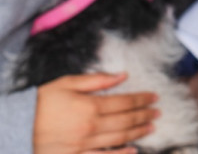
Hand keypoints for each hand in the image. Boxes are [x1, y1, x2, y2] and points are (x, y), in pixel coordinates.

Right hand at [34, 73, 157, 153]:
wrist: (16, 126)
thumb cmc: (41, 102)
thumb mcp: (67, 83)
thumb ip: (97, 80)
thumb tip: (123, 75)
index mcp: (90, 106)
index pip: (124, 102)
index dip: (142, 99)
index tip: (154, 97)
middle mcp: (90, 126)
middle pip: (126, 121)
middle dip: (144, 115)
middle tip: (157, 112)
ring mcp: (84, 144)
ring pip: (119, 139)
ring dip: (138, 133)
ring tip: (151, 127)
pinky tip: (133, 151)